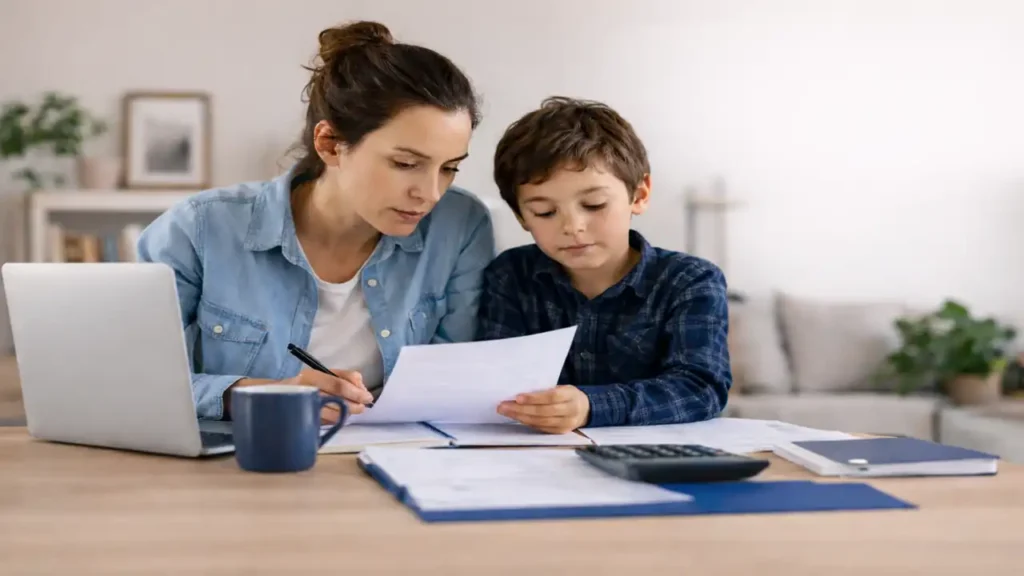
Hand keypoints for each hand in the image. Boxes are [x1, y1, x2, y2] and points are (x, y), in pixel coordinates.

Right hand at [230, 369, 373, 423]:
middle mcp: (304, 389)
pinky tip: (336, 417)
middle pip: (336, 399)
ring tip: (351, 413)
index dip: (356, 391)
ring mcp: (299, 406)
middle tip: (363, 407)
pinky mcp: (297, 420)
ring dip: (345, 415)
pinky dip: (333, 421)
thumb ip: (341, 376)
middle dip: (354, 404)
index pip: (338, 383)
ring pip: (330, 414)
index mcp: (310, 375)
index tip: (367, 396)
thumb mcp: (318, 374)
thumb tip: (361, 385)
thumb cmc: (299, 385)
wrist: (264, 396)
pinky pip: (321, 422)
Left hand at [497, 385, 589, 433]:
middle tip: (503, 406)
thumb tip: (521, 392)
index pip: (551, 397)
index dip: (534, 398)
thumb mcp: (563, 387)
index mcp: (571, 396)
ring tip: (506, 411)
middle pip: (543, 412)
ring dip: (520, 417)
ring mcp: (566, 424)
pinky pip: (541, 428)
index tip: (517, 397)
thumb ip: (546, 390)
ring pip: (540, 422)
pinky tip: (516, 418)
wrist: (585, 409)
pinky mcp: (560, 432)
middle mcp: (570, 411)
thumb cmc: (568, 395)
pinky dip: (527, 423)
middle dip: (521, 409)